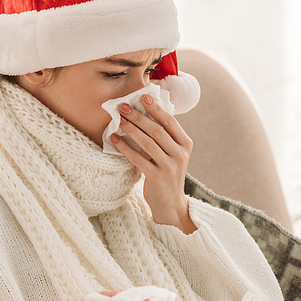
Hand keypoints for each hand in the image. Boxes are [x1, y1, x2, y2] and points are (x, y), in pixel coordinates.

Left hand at [111, 95, 195, 233]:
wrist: (170, 203)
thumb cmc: (168, 174)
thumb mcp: (173, 154)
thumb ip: (164, 137)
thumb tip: (144, 114)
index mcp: (185, 144)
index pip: (170, 121)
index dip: (156, 108)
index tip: (142, 97)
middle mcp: (180, 154)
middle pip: (156, 130)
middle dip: (138, 116)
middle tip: (123, 107)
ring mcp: (170, 166)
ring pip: (147, 143)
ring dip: (131, 129)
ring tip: (118, 121)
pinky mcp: (157, 177)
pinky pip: (138, 158)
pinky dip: (125, 147)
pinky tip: (115, 140)